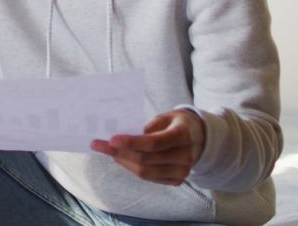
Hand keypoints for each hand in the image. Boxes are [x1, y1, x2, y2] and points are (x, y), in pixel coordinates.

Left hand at [90, 109, 205, 185]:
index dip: (131, 142)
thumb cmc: (177, 123)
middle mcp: (185, 156)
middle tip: (98, 144)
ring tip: (107, 151)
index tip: (111, 139)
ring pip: (145, 172)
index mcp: (183, 136)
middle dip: (119, 153)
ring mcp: (182, 171)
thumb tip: (123, 135)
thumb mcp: (165, 116)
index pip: (153, 143)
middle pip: (145, 160)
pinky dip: (132, 168)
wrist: (199, 136)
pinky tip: (121, 158)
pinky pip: (149, 178)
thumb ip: (148, 126)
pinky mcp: (177, 180)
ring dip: (122, 161)